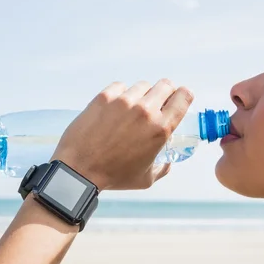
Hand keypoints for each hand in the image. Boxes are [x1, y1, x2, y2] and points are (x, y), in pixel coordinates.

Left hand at [51, 79, 193, 190]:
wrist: (79, 169)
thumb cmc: (113, 176)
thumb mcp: (146, 178)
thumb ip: (162, 167)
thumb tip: (167, 160)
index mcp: (160, 129)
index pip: (183, 97)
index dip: (184, 96)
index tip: (178, 99)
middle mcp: (145, 111)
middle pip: (165, 85)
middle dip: (164, 93)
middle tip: (156, 104)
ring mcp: (124, 101)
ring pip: (142, 86)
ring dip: (141, 96)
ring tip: (131, 111)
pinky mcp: (105, 97)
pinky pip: (120, 87)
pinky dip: (121, 95)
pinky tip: (115, 109)